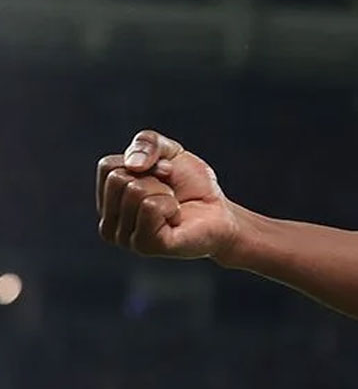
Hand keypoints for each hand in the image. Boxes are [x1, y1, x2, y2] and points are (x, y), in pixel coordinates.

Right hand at [96, 130, 239, 259]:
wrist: (220, 213)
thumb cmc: (192, 185)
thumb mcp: (170, 152)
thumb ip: (146, 143)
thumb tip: (132, 164)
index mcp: (108, 200)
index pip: (106, 166)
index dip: (143, 160)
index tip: (162, 173)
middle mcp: (108, 222)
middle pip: (117, 178)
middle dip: (153, 176)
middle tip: (170, 191)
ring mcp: (124, 238)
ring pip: (135, 191)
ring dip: (165, 191)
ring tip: (173, 206)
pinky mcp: (145, 246)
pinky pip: (151, 207)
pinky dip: (170, 205)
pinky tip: (176, 218)